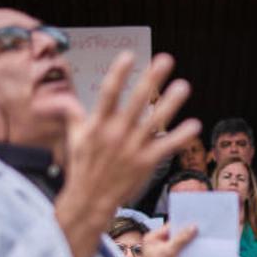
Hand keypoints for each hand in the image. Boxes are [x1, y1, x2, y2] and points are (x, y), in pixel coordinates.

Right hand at [55, 52, 199, 256]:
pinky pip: (165, 147)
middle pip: (135, 101)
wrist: (89, 200)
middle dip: (151, 80)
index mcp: (98, 124)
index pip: (108, 93)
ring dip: (170, 103)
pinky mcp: (145, 163)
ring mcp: (131, 149)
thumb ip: (72, 115)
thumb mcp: (74, 139)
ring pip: (153, 121)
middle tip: (165, 60)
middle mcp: (115, 134)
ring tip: (183, 86)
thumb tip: (62, 99)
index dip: (119, 74)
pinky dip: (180, 136)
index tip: (129, 55)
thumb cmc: (82, 167)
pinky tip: (194, 125)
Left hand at [139, 224, 196, 256]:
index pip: (170, 227)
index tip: (194, 222)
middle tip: (200, 230)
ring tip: (201, 240)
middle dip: (187, 234)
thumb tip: (191, 228)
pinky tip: (197, 251)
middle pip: (176, 235)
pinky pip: (183, 254)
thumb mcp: (169, 252)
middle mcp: (158, 244)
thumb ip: (181, 239)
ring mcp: (166, 253)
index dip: (182, 224)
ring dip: (189, 244)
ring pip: (181, 245)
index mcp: (153, 238)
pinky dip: (189, 253)